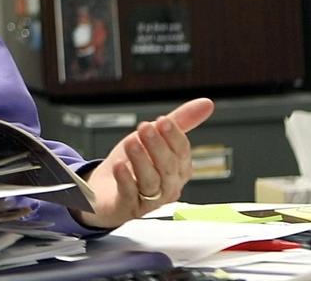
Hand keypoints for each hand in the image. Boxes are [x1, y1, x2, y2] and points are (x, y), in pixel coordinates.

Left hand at [75, 97, 214, 228]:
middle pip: (168, 168)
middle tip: (145, 127)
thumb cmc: (132, 163)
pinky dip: (125, 180)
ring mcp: (148, 201)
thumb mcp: (154, 138)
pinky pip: (129, 195)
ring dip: (141, 160)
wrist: (103, 190)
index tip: (163, 120)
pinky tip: (119, 166)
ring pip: (151, 182)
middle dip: (157, 146)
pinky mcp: (127, 208)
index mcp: (178, 170)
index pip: (182, 153)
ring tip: (131, 142)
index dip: (174, 136)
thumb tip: (207, 103)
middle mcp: (167, 187)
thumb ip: (180, 122)